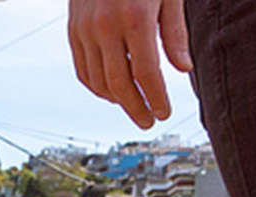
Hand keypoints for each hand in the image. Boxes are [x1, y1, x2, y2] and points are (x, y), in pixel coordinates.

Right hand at [68, 0, 191, 129]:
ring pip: (98, 82)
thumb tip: (182, 69)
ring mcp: (84, 30)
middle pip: (120, 85)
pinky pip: (82, 70)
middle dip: (136, 108)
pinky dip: (97, 87)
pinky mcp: (73, 31)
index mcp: (135, 18)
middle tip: (149, 121)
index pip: (146, 74)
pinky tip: (113, 92)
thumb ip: (174, 33)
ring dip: (117, 101)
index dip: (156, 99)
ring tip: (134, 106)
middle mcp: (105, 27)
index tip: (164, 114)